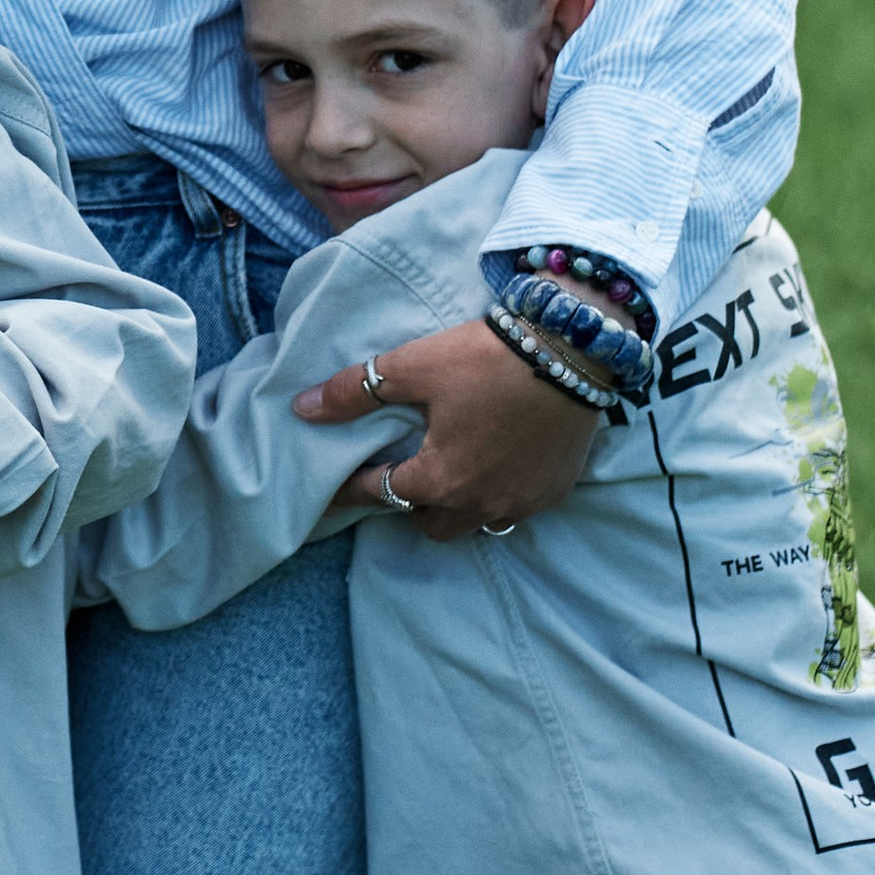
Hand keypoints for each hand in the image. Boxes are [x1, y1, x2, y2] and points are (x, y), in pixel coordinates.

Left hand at [294, 316, 600, 541]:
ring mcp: (522, 503)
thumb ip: (355, 392)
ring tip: (445, 477)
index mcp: (439, 479)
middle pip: (429, 524)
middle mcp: (480, 504)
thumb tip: (303, 408)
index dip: (350, 490)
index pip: (379, 494)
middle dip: (407, 507)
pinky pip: (514, 511)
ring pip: (474, 524)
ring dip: (453, 509)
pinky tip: (493, 470)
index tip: (333, 491)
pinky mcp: (555, 492)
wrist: (572, 350)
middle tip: (398, 476)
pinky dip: (496, 498)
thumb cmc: (486, 359)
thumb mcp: (413, 367)